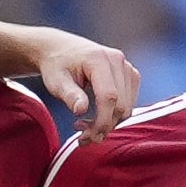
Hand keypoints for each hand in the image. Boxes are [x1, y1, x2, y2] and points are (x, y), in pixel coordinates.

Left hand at [7, 24, 140, 130]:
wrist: (61, 49)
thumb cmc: (56, 65)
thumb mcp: (56, 80)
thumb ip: (69, 94)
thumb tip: (81, 110)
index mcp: (99, 59)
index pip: (109, 96)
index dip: (102, 120)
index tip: (88, 136)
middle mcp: (117, 60)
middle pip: (121, 104)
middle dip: (104, 126)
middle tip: (82, 137)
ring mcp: (126, 67)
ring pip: (127, 107)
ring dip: (109, 123)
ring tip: (85, 127)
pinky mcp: (130, 75)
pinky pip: (128, 103)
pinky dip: (114, 116)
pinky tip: (96, 118)